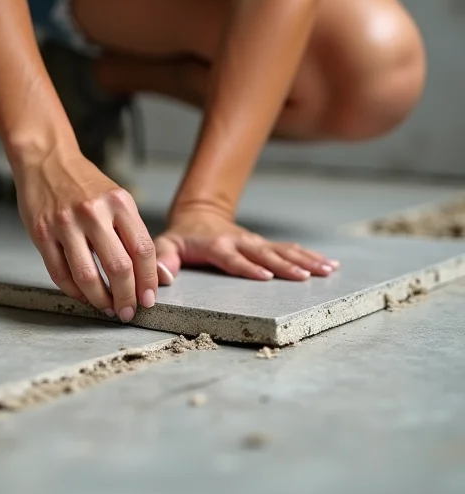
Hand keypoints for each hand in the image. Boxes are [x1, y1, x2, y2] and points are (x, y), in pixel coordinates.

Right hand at [13, 147, 158, 320]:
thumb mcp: (117, 198)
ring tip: (106, 308)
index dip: (148, 281)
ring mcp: (65, 222)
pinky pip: (59, 273)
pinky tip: (82, 294)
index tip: (149, 298)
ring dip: (100, 300)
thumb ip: (133, 233)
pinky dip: (74, 291)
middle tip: (128, 311)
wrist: (47, 159)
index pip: (142, 250)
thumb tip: (153, 274)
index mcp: (119, 202)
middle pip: (118, 267)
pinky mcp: (41, 232)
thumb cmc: (84, 183)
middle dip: (126, 298)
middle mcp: (93, 212)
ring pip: (87, 276)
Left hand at [154, 208, 338, 284]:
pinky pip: (289, 250)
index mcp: (216, 246)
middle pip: (264, 255)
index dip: (248, 267)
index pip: (232, 259)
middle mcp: (239, 243)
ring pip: (283, 251)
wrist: (198, 215)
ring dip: (305, 260)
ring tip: (327, 270)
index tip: (266, 276)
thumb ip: (163, 260)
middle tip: (306, 277)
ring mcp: (254, 243)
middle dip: (285, 266)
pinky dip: (310, 256)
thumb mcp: (165, 245)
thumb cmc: (181, 238)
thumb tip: (164, 277)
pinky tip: (329, 264)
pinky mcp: (264, 244)